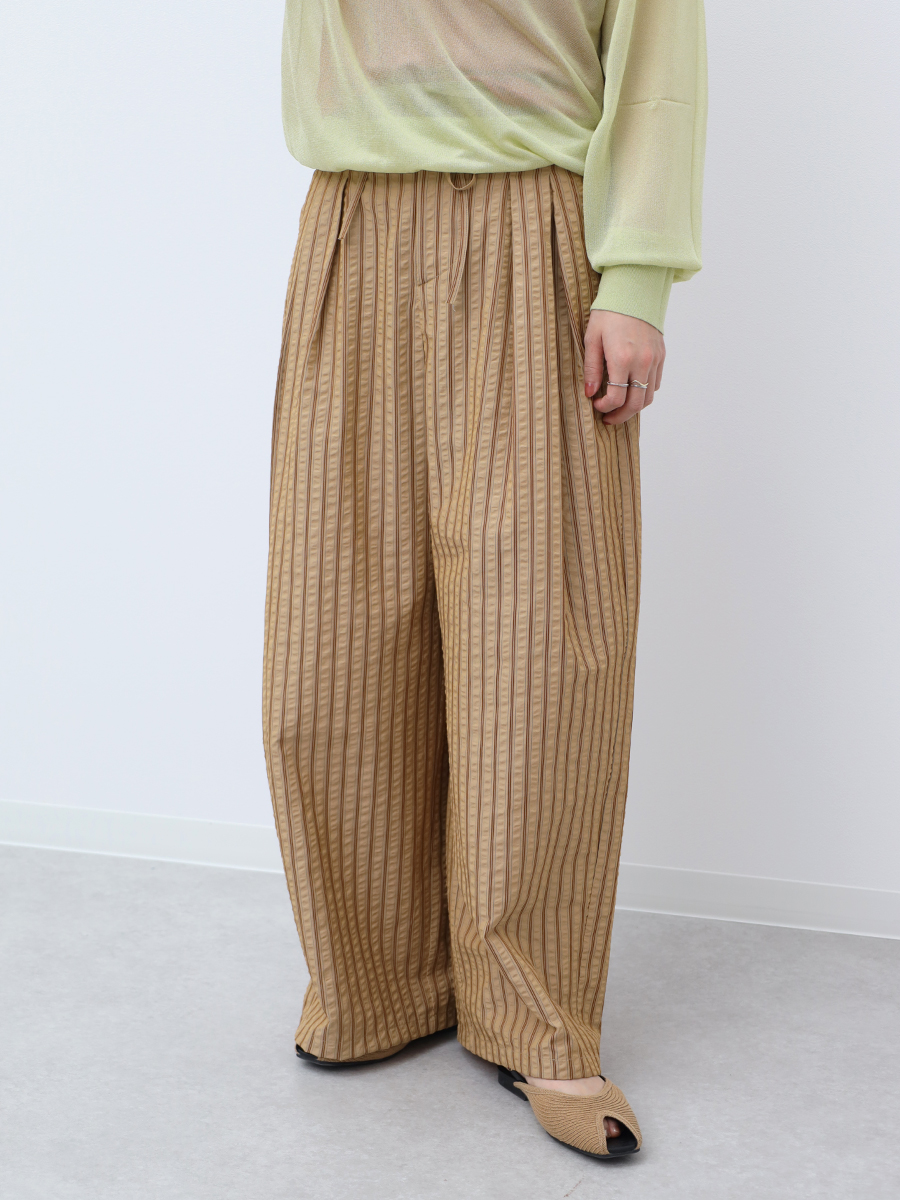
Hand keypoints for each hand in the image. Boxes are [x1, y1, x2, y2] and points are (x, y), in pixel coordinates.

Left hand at [583, 310, 664, 425]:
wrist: (634, 290)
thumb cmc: (609, 312)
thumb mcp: (592, 339)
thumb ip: (592, 369)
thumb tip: (591, 393)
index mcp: (622, 358)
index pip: (617, 398)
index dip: (605, 408)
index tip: (596, 406)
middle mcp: (642, 362)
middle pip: (636, 404)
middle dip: (621, 416)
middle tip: (608, 418)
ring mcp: (654, 359)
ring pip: (649, 397)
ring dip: (634, 408)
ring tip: (620, 409)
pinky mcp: (661, 355)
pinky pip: (656, 383)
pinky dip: (645, 393)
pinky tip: (632, 391)